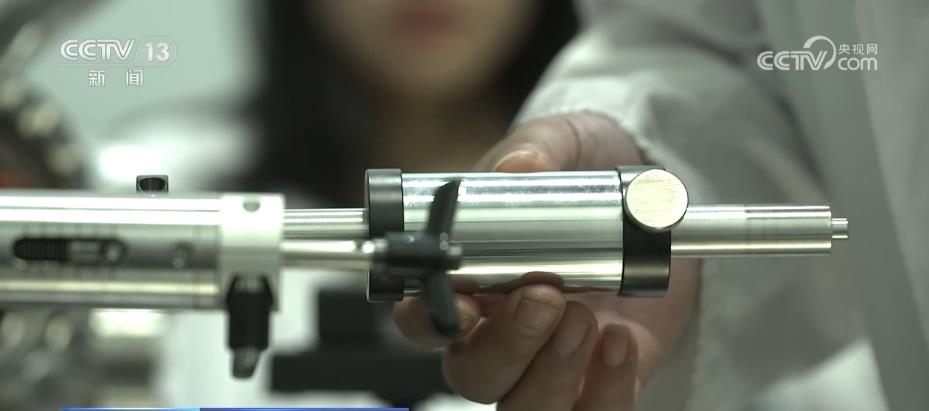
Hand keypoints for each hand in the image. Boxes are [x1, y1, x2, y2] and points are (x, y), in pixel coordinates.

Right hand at [393, 112, 699, 409]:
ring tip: (586, 316)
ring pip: (524, 407)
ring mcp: (551, 361)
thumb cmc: (585, 170)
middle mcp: (500, 331)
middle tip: (544, 296)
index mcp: (469, 279)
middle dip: (507, 346)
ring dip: (551, 373)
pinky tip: (621, 342)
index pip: (423, 318)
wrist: (651, 198)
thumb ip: (536, 152)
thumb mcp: (563, 142)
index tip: (462, 306)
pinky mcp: (604, 379)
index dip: (430, 322)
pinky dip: (607, 391)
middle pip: (474, 374)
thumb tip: (521, 167)